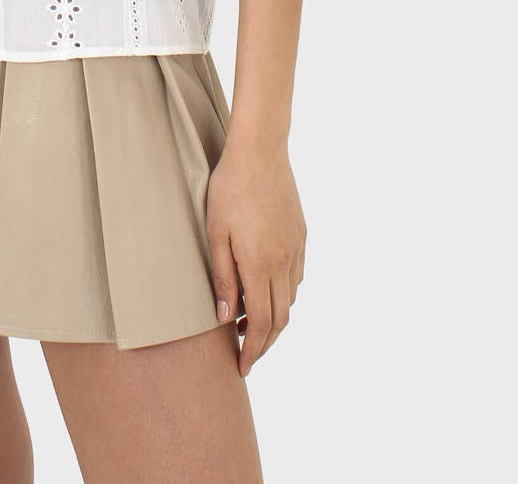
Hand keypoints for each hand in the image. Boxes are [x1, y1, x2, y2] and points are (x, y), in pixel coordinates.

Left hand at [206, 140, 305, 377]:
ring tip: (249, 323)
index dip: (253, 351)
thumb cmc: (229, 187)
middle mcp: (284, 262)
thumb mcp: (215, 233)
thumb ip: (223, 277)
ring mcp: (296, 248)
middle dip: (265, 343)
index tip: (241, 367)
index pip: (262, 324)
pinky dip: (284, 294)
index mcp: (261, 265)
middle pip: (282, 319)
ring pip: (292, 299)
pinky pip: (297, 277)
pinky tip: (267, 289)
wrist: (260, 150)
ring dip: (275, 319)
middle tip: (246, 355)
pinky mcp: (301, 234)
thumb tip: (226, 317)